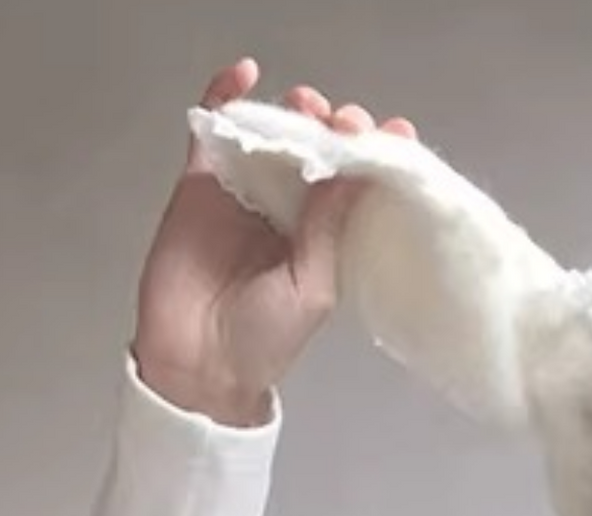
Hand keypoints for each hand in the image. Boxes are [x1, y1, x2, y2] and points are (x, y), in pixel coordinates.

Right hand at [132, 58, 420, 425]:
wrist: (198, 364)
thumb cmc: (263, 343)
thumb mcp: (312, 289)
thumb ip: (328, 230)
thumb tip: (354, 173)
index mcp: (323, 239)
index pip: (354, 184)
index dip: (374, 155)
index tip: (393, 135)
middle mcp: (287, 211)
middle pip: (314, 150)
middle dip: (333, 127)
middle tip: (342, 121)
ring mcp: (244, 193)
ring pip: (271, 134)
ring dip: (290, 111)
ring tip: (306, 104)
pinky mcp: (201, 184)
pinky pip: (214, 130)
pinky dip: (226, 98)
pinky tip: (243, 74)